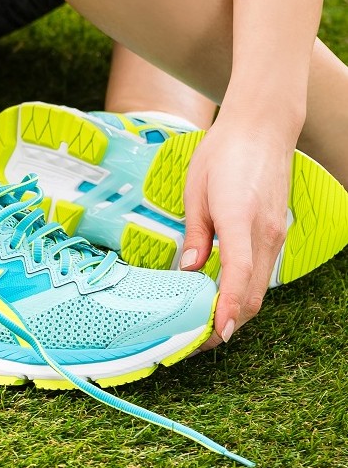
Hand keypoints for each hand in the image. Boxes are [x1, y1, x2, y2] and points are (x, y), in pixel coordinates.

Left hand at [179, 111, 294, 348]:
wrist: (262, 127)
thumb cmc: (223, 153)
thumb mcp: (195, 191)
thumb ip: (195, 234)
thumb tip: (190, 270)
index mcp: (240, 218)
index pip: (238, 275)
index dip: (229, 309)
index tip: (217, 334)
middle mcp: (265, 232)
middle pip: (254, 294)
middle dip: (229, 322)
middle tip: (197, 339)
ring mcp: (275, 234)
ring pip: (260, 287)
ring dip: (237, 310)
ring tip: (205, 322)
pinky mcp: (276, 232)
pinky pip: (262, 272)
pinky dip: (244, 291)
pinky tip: (221, 295)